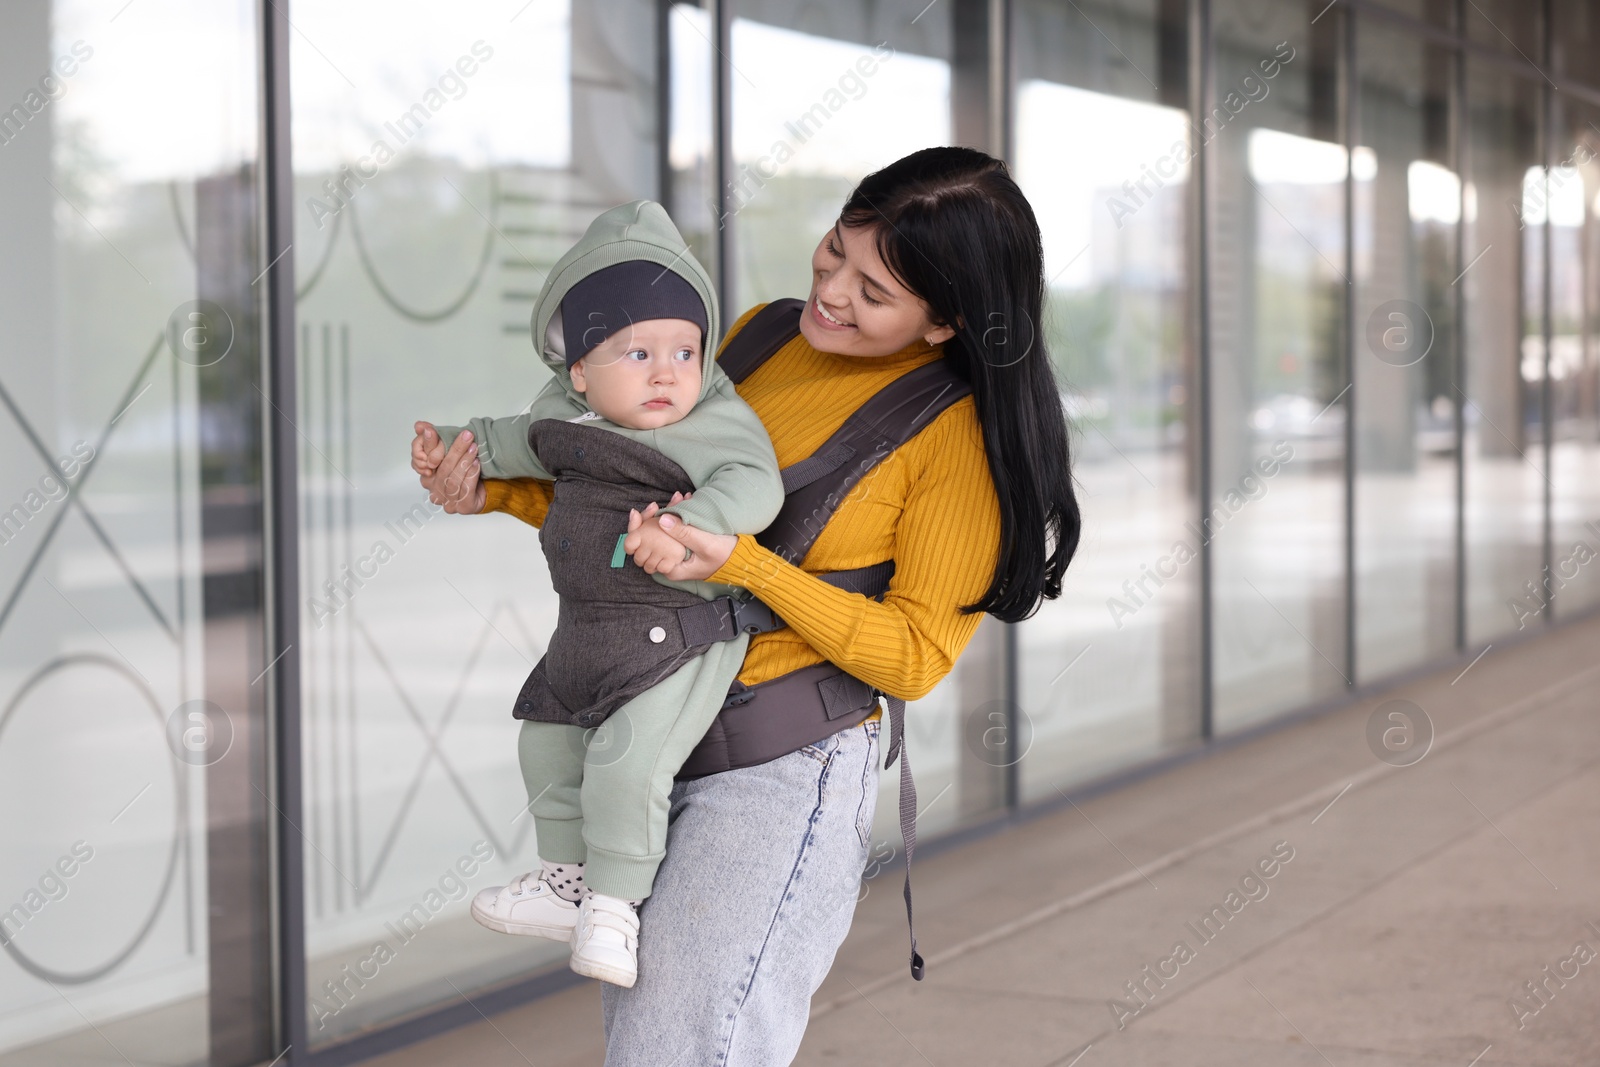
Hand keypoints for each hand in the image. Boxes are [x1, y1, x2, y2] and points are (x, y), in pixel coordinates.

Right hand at [413, 421, 484, 513]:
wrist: (487, 490)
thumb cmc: (465, 470)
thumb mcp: (451, 453)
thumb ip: (435, 439)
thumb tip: (419, 425)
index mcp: (427, 479)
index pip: (423, 461)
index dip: (428, 445)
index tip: (432, 430)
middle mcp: (435, 492)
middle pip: (442, 469)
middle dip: (455, 450)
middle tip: (466, 435)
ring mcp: (448, 503)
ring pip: (453, 479)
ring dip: (465, 461)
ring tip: (474, 448)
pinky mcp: (464, 508)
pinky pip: (466, 489)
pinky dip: (472, 474)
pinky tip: (477, 463)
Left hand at [623, 495, 737, 580]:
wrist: (742, 559)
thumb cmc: (725, 556)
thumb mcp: (705, 544)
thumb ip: (684, 533)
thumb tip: (662, 519)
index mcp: (670, 568)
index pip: (644, 548)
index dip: (643, 526)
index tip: (654, 508)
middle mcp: (669, 562)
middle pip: (650, 538)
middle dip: (658, 515)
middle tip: (671, 498)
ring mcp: (675, 554)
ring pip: (663, 531)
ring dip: (670, 511)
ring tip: (681, 496)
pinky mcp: (682, 546)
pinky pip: (674, 529)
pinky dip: (678, 514)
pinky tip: (684, 500)